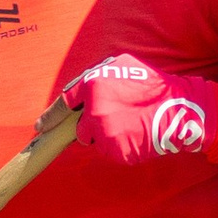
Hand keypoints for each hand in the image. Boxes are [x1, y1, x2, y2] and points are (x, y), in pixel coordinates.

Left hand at [59, 54, 217, 167]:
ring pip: (93, 139)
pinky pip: (109, 151)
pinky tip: (135, 136)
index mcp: (93, 84)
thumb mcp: (123, 66)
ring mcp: (104, 131)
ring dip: (104, 136)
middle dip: (90, 127)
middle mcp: (94, 108)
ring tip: (128, 126)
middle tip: (113, 122)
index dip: (51, 116)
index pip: (64, 102)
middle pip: (79, 127)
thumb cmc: (152, 87)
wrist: (176, 110)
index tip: (41, 126)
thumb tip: (81, 89)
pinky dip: (119, 147)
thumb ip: (98, 77)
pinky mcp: (114, 149)